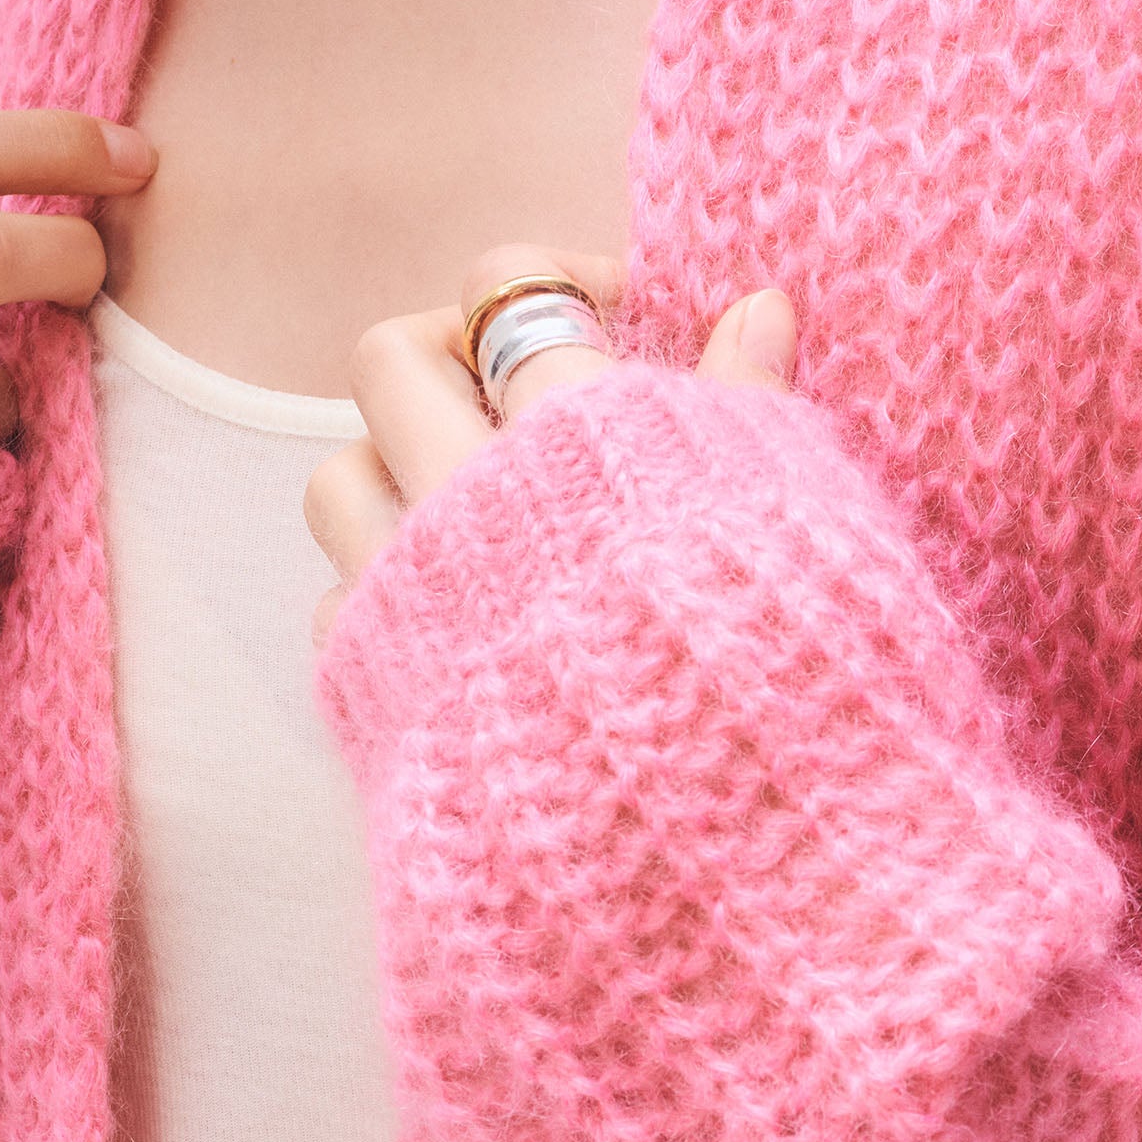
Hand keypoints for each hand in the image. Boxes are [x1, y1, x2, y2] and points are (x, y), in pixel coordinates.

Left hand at [303, 243, 798, 648]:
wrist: (725, 856)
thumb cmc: (792, 673)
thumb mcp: (801, 523)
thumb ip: (755, 405)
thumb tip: (753, 308)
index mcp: (579, 439)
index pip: (514, 290)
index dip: (562, 285)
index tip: (621, 320)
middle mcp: (471, 502)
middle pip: (392, 359)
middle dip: (451, 356)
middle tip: (524, 398)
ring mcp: (412, 598)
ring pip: (340, 476)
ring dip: (398, 474)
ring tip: (481, 510)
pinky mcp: (382, 694)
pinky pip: (344, 603)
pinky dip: (390, 593)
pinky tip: (465, 622)